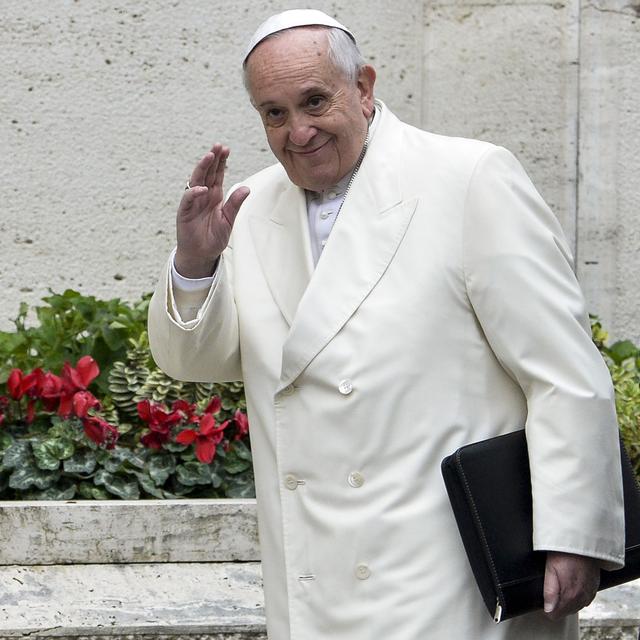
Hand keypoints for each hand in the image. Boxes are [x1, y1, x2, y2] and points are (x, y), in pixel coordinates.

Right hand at [175, 143, 249, 277]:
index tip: (226, 149)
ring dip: (202, 168)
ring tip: (209, 156)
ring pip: (196, 181)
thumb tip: (246, 188)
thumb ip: (235, 204)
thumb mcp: (229, 220)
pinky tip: (202, 188)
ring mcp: (193, 202)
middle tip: (218, 146)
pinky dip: (194, 193)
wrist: (202, 254)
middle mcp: (203, 195)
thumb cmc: (214, 237)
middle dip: (212, 159)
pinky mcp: (185, 212)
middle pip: (207, 173)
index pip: (217, 174)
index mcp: (215, 196)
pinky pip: (188, 199)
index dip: (221, 162)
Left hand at [543, 551, 599, 619]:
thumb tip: (548, 609)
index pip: (556, 614)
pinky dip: (577, 597)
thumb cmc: (564, 552)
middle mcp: (582, 596)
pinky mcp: (594, 586)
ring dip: (567, 602)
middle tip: (549, 595)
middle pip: (566, 611)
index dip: (547, 609)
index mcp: (570, 594)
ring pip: (576, 606)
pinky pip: (585, 598)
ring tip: (559, 591)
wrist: (582, 540)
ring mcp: (590, 592)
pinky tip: (571, 588)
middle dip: (557, 606)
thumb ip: (549, 591)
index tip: (543, 602)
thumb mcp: (550, 569)